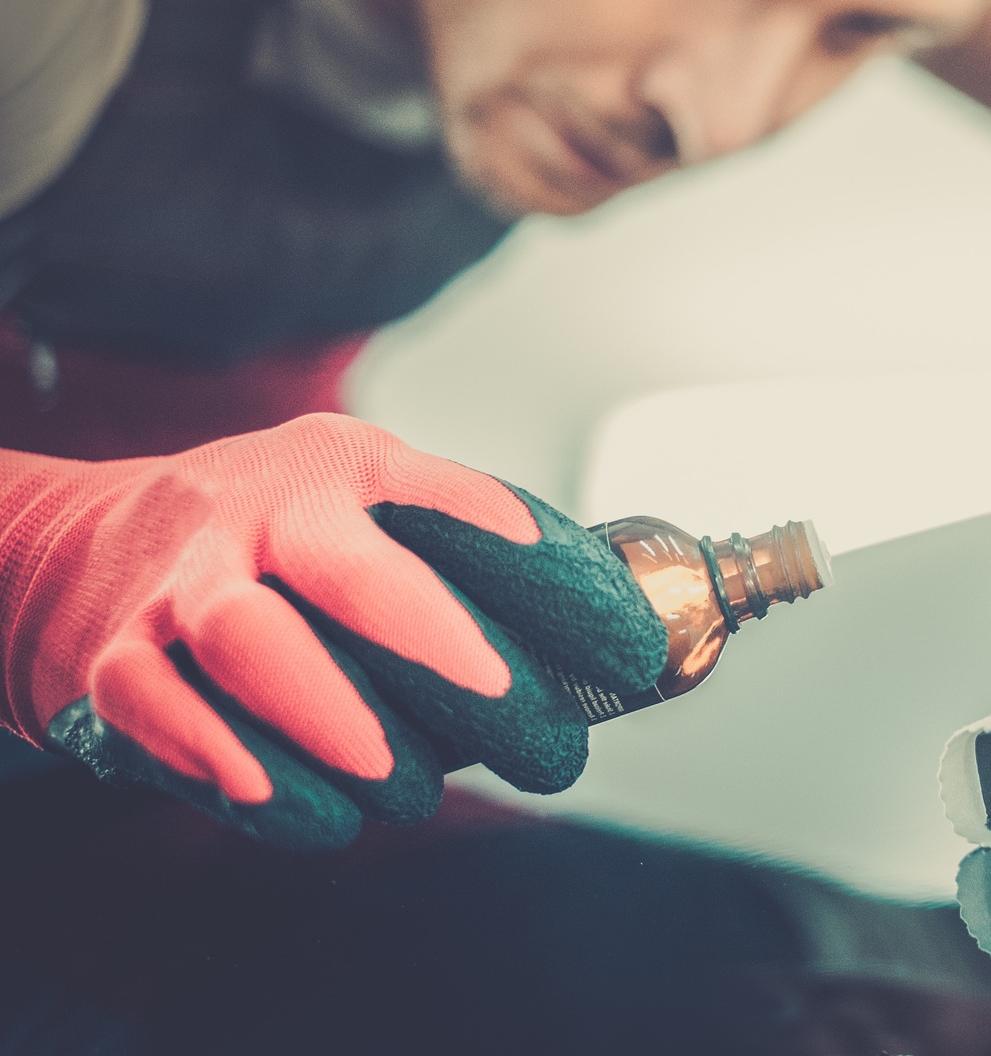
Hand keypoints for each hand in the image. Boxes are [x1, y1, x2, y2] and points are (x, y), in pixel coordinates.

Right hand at [0, 414, 667, 848]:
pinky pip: (169, 716)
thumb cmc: (267, 536)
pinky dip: (238, 769)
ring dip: (337, 722)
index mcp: (349, 471)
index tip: (626, 649)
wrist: (72, 546)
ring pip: (249, 641)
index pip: (463, 508)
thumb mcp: (360, 500)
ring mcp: (181, 584)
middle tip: (530, 730)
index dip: (552, 578)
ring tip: (405, 783)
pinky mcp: (111, 661)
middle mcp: (262, 513)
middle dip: (448, 656)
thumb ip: (461, 557)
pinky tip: (310, 811)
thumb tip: (598, 657)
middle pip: (353, 575)